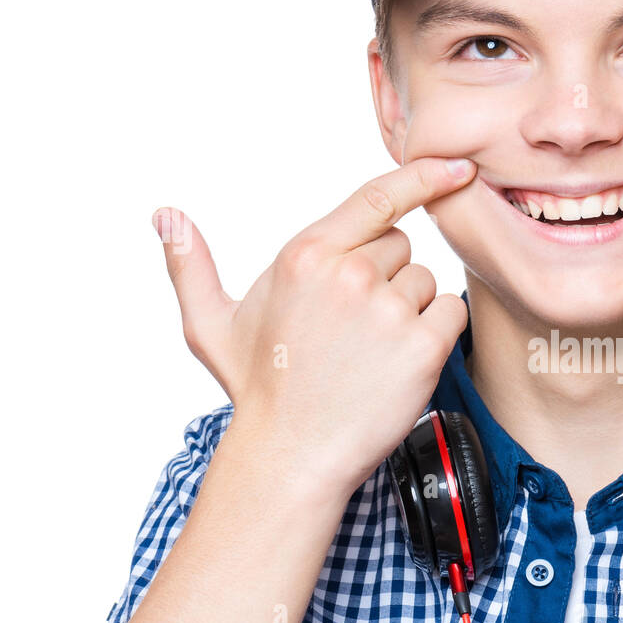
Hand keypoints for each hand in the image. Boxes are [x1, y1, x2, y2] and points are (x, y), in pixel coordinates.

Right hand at [153, 156, 477, 498]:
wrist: (292, 457)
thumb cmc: (260, 391)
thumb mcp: (211, 326)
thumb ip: (192, 267)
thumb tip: (165, 215)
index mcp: (305, 255)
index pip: (376, 197)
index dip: (421, 175)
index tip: (457, 165)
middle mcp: (347, 274)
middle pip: (400, 246)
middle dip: (384, 277)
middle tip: (350, 329)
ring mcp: (387, 310)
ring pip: (424, 282)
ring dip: (409, 310)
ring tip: (368, 352)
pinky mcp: (422, 346)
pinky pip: (450, 313)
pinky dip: (437, 333)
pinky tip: (399, 362)